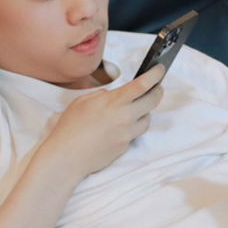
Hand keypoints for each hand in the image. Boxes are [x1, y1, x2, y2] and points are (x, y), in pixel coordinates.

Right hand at [45, 65, 164, 176]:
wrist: (67, 157)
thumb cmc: (70, 128)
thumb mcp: (82, 102)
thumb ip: (101, 95)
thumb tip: (111, 96)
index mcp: (114, 102)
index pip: (143, 85)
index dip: (155, 75)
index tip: (160, 70)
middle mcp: (125, 117)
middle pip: (152, 101)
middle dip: (157, 92)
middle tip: (156, 88)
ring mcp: (127, 134)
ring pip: (147, 120)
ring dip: (144, 113)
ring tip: (135, 110)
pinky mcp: (125, 147)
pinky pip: (134, 135)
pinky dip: (130, 129)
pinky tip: (117, 129)